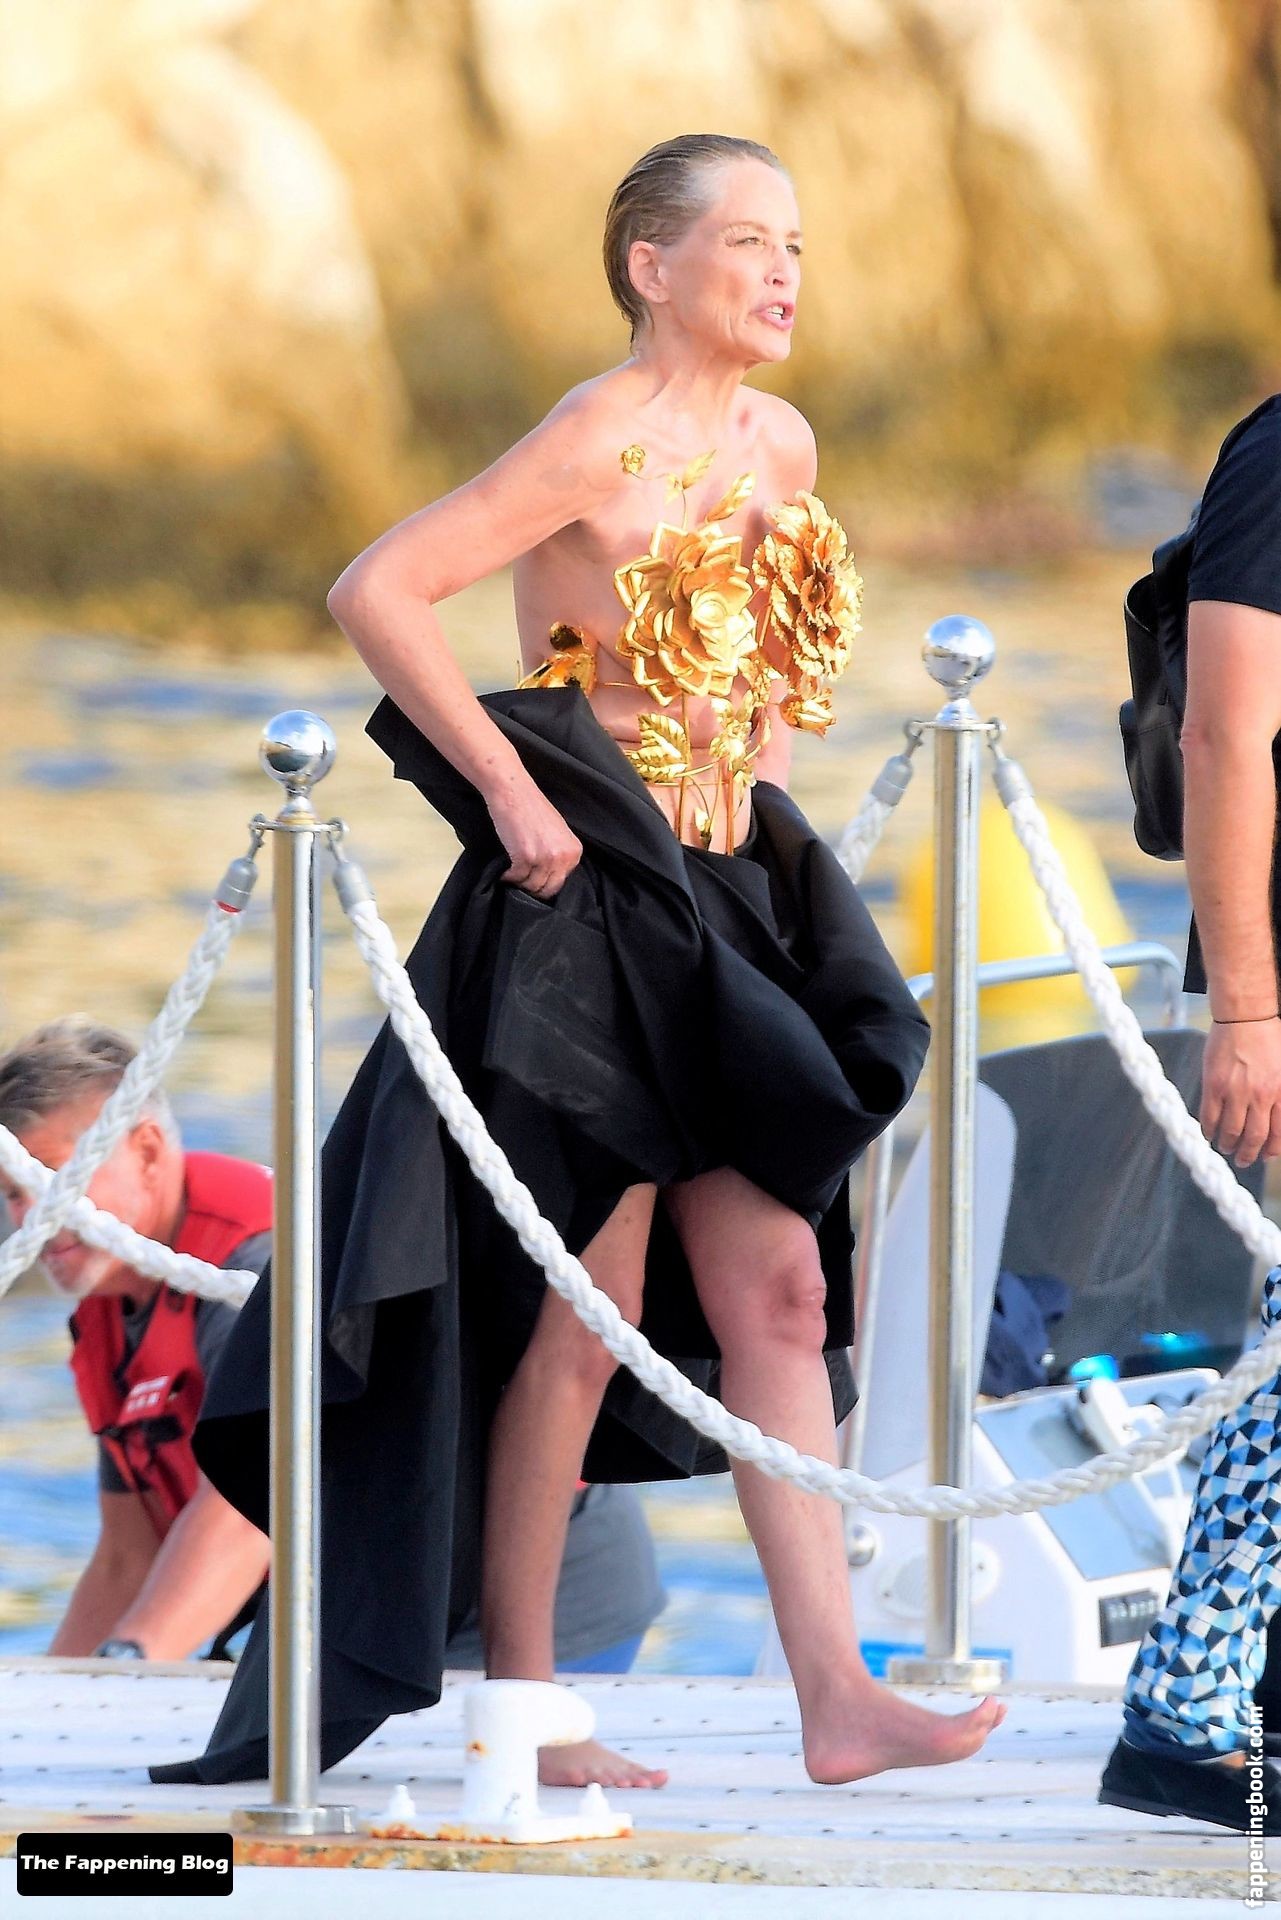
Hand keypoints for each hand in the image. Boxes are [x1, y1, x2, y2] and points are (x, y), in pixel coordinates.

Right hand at [486, 779, 581, 897]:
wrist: (513, 791)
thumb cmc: (531, 808)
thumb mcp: (557, 833)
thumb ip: (559, 855)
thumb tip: (550, 877)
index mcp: (574, 851)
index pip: (561, 882)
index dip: (545, 883)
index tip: (533, 878)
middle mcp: (563, 857)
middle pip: (547, 889)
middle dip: (533, 888)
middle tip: (521, 880)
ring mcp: (545, 858)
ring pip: (531, 886)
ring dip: (519, 883)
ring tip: (512, 873)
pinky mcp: (525, 857)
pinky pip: (516, 878)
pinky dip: (507, 877)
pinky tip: (504, 871)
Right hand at [1200, 1018, 1280, 1165]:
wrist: (1246, 1016)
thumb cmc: (1269, 1037)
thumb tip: (1275, 1119)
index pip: (1278, 1134)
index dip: (1271, 1150)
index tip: (1265, 1156)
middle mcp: (1261, 1096)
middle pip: (1255, 1138)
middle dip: (1249, 1155)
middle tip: (1244, 1160)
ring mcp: (1236, 1092)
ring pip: (1231, 1131)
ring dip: (1228, 1145)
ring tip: (1225, 1148)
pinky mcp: (1214, 1085)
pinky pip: (1209, 1116)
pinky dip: (1208, 1130)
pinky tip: (1208, 1134)